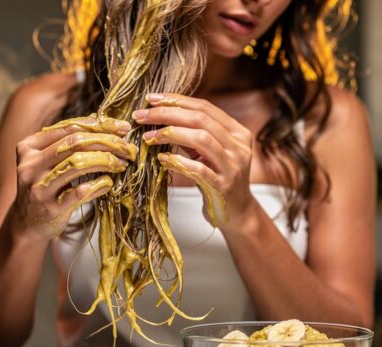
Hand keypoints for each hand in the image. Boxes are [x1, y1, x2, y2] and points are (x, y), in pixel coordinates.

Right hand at [10, 113, 136, 239]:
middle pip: (75, 143)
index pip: (70, 128)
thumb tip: (103, 122)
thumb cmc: (46, 187)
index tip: (123, 128)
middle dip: (107, 142)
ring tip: (122, 163)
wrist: (28, 223)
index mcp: (30, 147)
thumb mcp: (49, 161)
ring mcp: (39, 186)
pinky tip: (108, 183)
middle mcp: (30, 164)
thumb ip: (70, 142)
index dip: (100, 125)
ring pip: (77, 163)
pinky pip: (80, 192)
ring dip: (105, 161)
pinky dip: (98, 185)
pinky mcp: (50, 208)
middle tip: (128, 148)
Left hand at [132, 93, 253, 227]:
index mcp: (238, 133)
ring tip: (149, 137)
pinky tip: (162, 160)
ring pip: (201, 139)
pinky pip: (198, 169)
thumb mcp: (208, 153)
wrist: (236, 212)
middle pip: (201, 119)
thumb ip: (194, 134)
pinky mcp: (223, 187)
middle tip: (142, 116)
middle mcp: (239, 147)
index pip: (205, 107)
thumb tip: (161, 114)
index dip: (176, 100)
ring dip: (170, 134)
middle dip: (167, 114)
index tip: (151, 100)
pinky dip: (177, 162)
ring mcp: (233, 167)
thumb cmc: (218, 179)